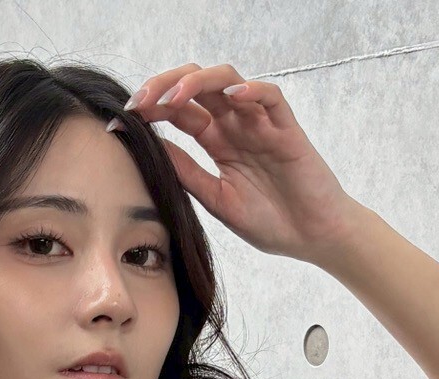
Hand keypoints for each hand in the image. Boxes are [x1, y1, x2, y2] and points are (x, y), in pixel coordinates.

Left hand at [123, 64, 364, 261]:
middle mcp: (235, 125)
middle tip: (140, 102)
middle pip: (197, 85)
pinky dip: (251, 91)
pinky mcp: (287, 129)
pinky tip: (231, 98)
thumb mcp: (217, 200)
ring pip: (227, 80)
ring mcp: (260, 123)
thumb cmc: (271, 222)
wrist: (313, 238)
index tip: (124, 119)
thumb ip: (187, 173)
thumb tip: (149, 150)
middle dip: (164, 85)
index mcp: (217, 142)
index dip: (151, 108)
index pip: (179, 111)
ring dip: (197, 82)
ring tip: (174, 99)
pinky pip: (269, 96)